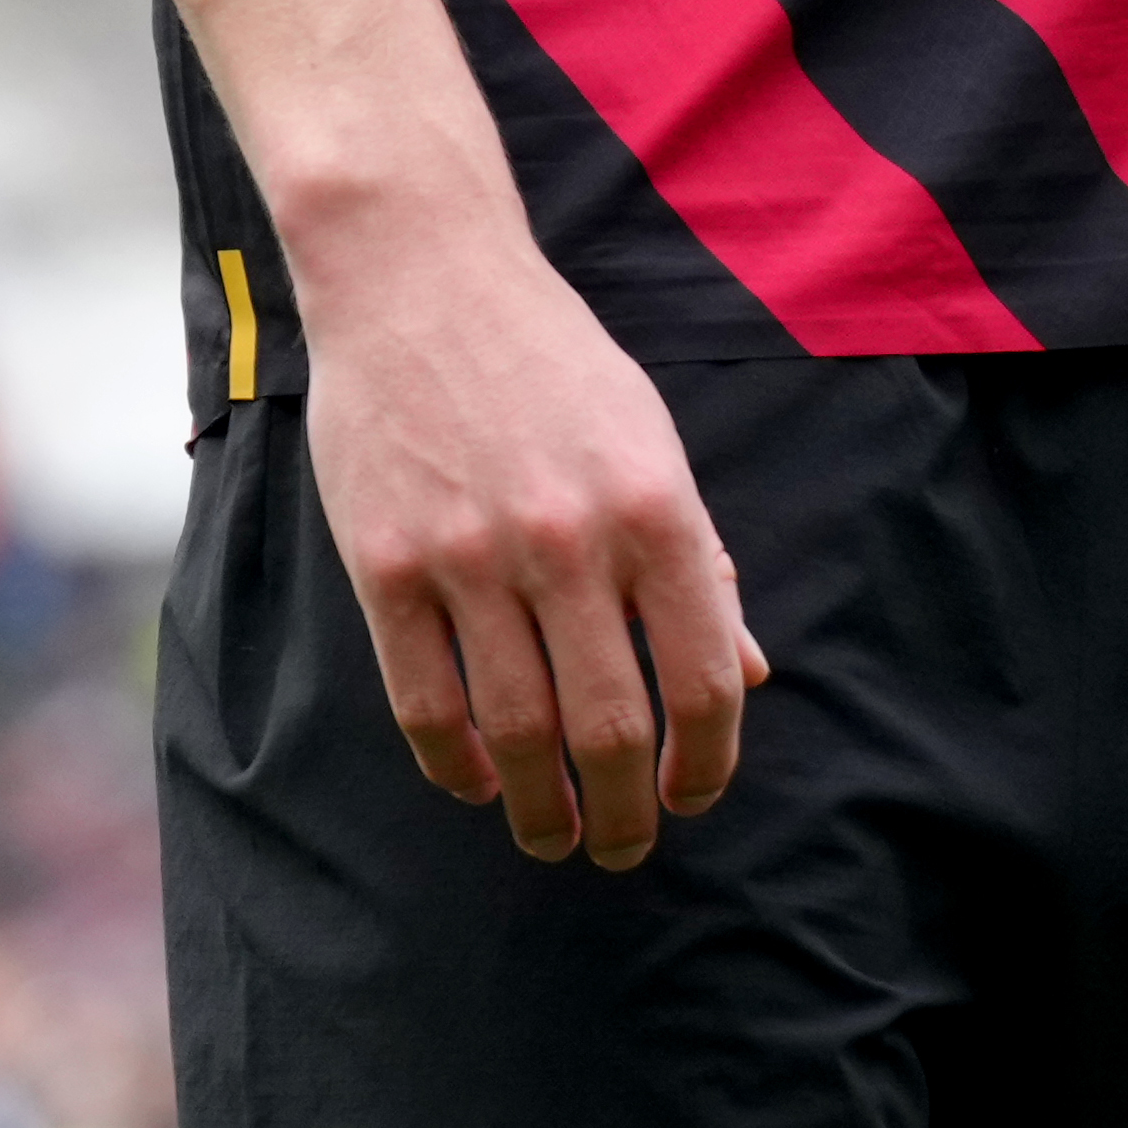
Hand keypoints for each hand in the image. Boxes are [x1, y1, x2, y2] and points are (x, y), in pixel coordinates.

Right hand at [292, 207, 763, 867]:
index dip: (705, 761)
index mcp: (658, 510)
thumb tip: (740, 676)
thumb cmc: (555, 366)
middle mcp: (571, 542)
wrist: (424, 280)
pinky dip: (454, 764)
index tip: (694, 794)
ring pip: (515, 731)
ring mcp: (473, 557)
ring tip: (554, 838)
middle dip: (624, 812)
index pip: (702, 678)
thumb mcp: (654, 446)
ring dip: (540, 808)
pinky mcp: (387, 564)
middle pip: (608, 727)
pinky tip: (478, 784)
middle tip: (625, 847)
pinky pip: (424, 701)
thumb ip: (698, 563)